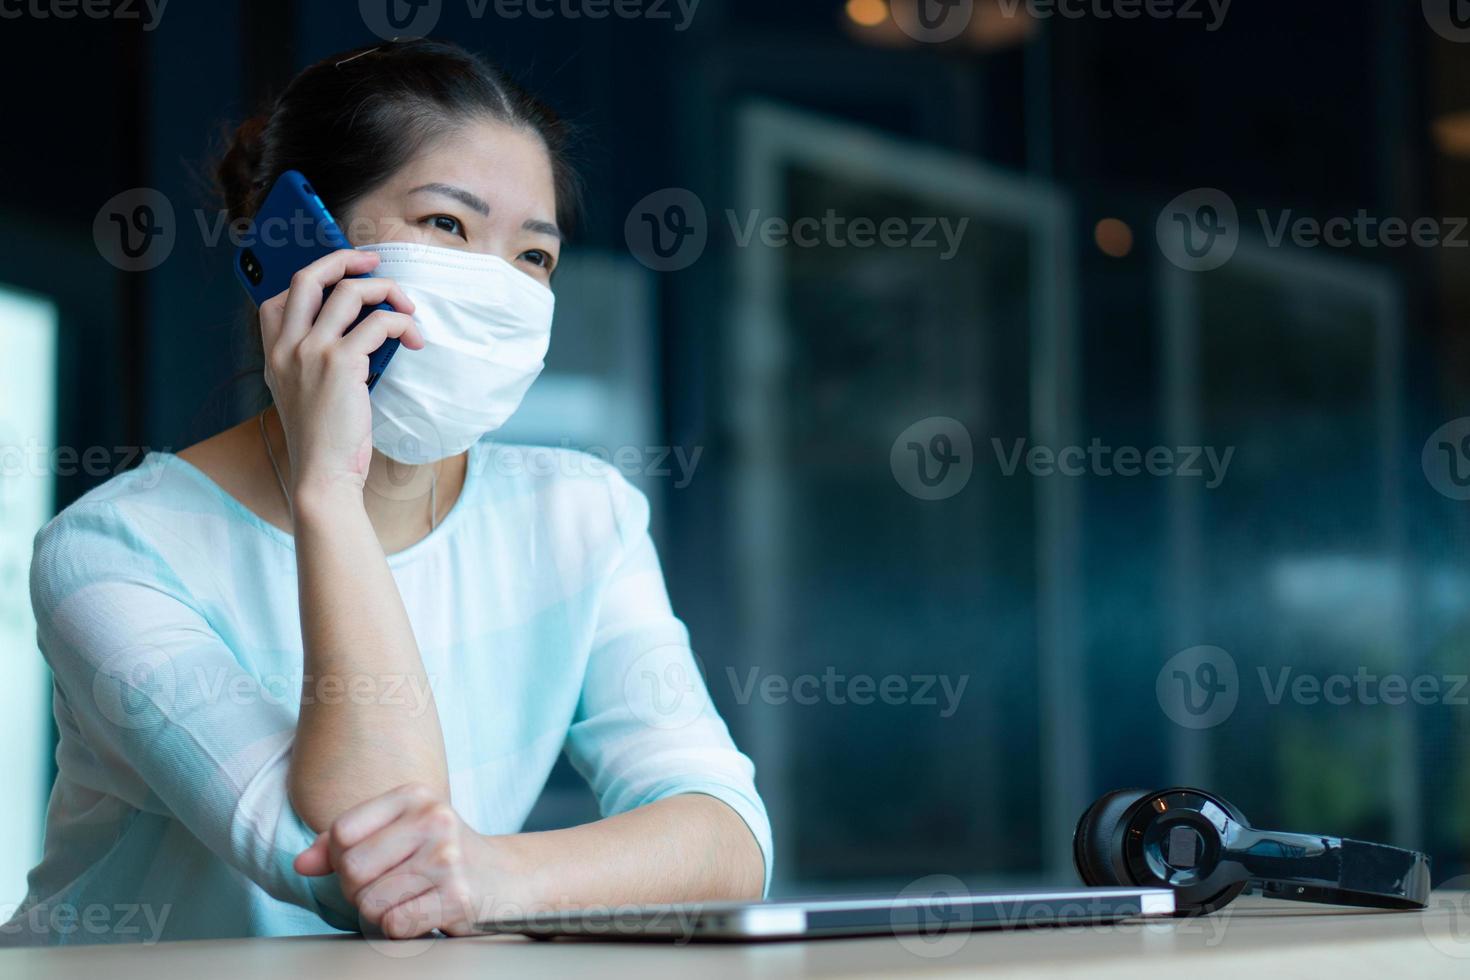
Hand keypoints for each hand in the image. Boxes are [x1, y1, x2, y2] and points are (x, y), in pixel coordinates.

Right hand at [260, 249, 423, 502]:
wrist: (323, 474)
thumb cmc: (322, 439)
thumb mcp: (303, 393)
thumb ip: (312, 361)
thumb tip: (356, 329)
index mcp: (273, 353)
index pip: (277, 297)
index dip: (312, 278)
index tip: (342, 277)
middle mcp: (286, 345)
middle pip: (308, 276)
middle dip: (344, 259)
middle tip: (375, 262)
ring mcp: (310, 351)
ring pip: (349, 291)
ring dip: (387, 291)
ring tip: (408, 310)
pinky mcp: (341, 363)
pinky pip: (378, 322)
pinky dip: (402, 324)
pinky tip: (414, 340)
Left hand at [294, 783, 527, 938]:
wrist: (508, 878)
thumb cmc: (443, 855)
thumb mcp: (398, 832)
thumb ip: (344, 842)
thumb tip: (301, 863)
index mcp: (415, 796)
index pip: (342, 833)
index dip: (342, 860)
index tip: (369, 864)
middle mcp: (434, 820)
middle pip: (352, 870)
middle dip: (360, 891)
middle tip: (389, 887)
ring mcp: (448, 858)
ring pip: (370, 902)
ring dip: (380, 913)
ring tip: (407, 899)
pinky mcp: (457, 896)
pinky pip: (394, 925)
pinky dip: (399, 928)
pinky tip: (422, 913)